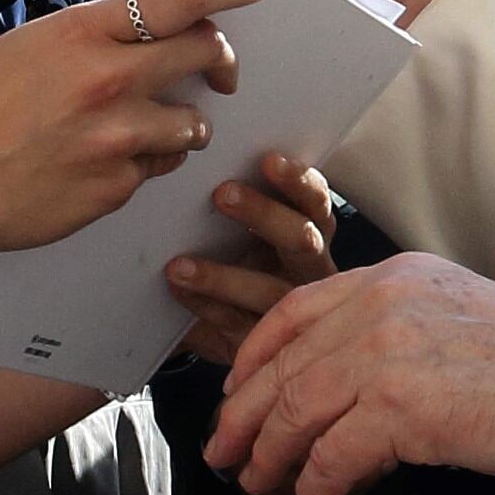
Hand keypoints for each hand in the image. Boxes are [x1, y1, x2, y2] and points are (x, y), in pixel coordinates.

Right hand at [0, 0, 268, 262]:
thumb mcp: (27, 46)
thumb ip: (92, 34)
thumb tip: (146, 26)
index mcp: (83, 35)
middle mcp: (109, 81)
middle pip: (206, 53)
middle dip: (220, 60)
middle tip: (218, 69)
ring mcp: (118, 138)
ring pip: (193, 122)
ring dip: (182, 123)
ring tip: (138, 128)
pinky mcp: (118, 186)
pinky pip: (159, 166)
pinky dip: (143, 162)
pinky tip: (101, 163)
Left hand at [168, 152, 333, 364]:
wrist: (249, 330)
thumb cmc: (247, 259)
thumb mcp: (252, 229)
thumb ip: (239, 197)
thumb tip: (192, 155)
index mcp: (312, 230)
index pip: (316, 201)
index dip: (298, 181)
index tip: (268, 159)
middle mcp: (310, 269)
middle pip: (301, 240)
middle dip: (264, 214)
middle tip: (222, 193)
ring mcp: (291, 308)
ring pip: (269, 292)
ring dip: (224, 276)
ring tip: (179, 265)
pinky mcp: (265, 340)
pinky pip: (237, 324)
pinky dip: (205, 305)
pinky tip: (178, 291)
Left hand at [207, 254, 494, 494]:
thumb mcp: (455, 314)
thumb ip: (395, 332)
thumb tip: (347, 390)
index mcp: (391, 277)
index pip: (295, 309)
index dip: (254, 354)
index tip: (235, 390)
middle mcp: (379, 306)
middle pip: (283, 366)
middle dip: (242, 414)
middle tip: (221, 451)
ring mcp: (385, 354)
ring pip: (294, 411)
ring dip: (269, 456)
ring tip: (257, 485)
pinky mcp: (399, 407)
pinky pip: (330, 456)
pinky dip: (314, 487)